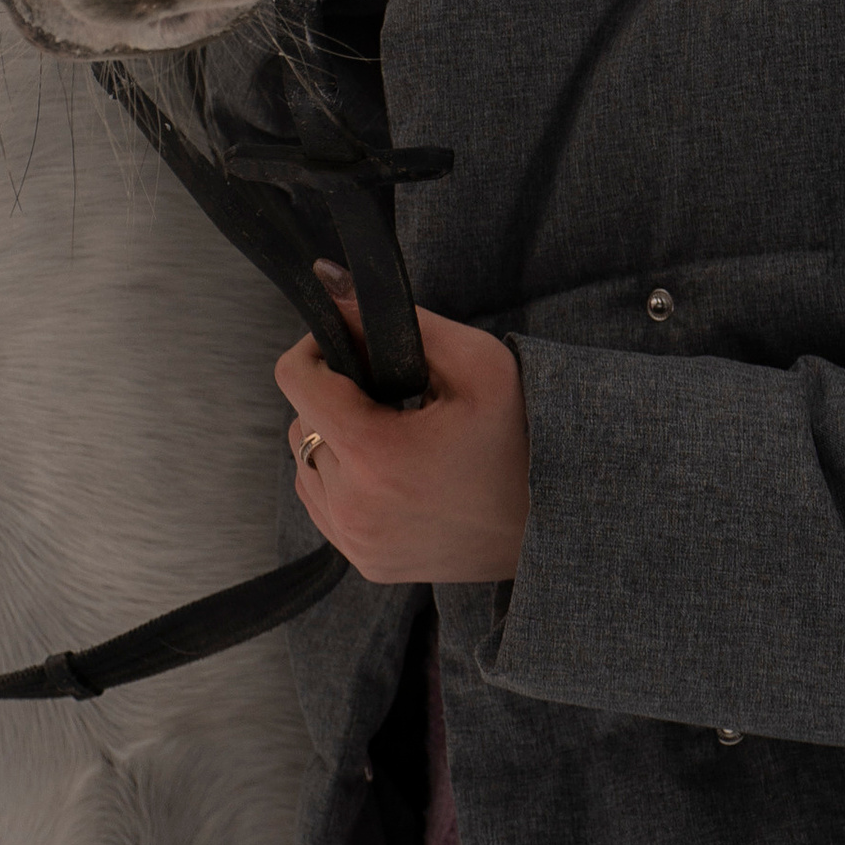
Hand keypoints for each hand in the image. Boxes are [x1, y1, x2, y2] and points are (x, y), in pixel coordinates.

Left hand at [275, 271, 529, 585]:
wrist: (549, 526)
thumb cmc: (520, 439)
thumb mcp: (477, 362)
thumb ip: (401, 321)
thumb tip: (330, 283)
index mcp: (376, 454)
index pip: (295, 380)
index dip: (317, 348)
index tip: (353, 347)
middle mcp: (354, 506)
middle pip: (300, 420)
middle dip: (334, 397)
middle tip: (388, 395)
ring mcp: (357, 541)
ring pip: (304, 463)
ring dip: (333, 439)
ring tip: (390, 433)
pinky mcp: (364, 562)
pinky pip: (320, 503)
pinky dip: (341, 479)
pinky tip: (387, 470)